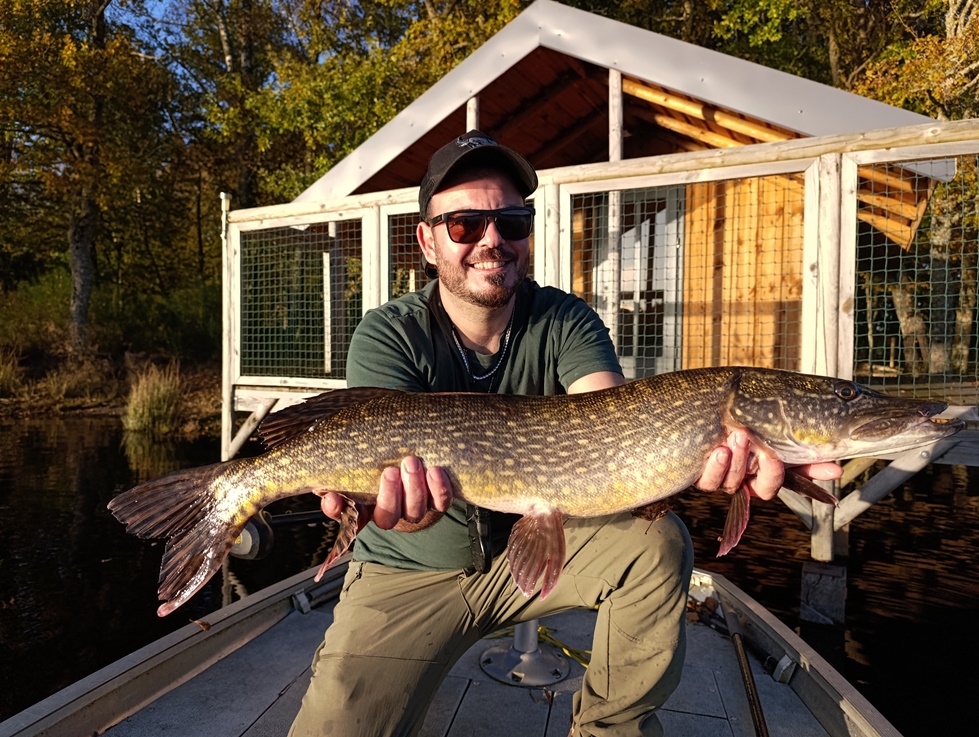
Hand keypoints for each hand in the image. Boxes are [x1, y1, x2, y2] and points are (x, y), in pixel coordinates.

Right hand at [316, 456, 452, 529]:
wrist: (416, 464)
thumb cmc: (382, 466)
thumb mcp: (360, 472)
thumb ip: (340, 483)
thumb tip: (329, 496)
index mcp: (365, 508)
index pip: (347, 517)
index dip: (340, 512)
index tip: (335, 499)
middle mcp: (390, 514)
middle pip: (388, 518)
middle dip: (389, 495)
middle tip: (389, 471)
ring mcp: (415, 509)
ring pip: (415, 510)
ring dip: (414, 487)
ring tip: (411, 462)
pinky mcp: (437, 502)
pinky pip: (441, 502)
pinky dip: (439, 488)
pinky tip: (435, 470)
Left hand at [695, 429, 841, 500]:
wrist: (698, 413)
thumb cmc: (738, 423)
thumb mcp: (768, 434)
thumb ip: (799, 451)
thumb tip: (837, 470)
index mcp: (764, 472)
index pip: (787, 480)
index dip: (799, 474)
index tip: (804, 461)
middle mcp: (744, 480)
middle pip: (762, 488)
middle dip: (766, 468)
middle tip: (762, 442)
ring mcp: (722, 479)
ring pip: (733, 482)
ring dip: (738, 460)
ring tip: (739, 435)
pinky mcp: (700, 475)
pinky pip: (707, 480)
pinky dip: (715, 467)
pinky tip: (719, 449)